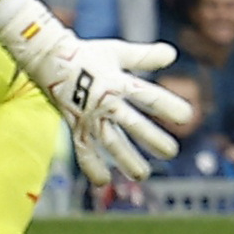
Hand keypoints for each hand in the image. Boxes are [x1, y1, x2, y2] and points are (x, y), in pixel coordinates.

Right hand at [0, 0, 191, 184]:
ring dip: (126, 159)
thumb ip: (145, 57)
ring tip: (143, 175)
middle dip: (152, 138)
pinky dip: (92, 165)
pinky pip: (83, 148)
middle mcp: (105, 102)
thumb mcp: (117, 52)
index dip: (167, 106)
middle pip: (132, 123)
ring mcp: (89, 115)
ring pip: (109, 141)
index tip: (188, 117)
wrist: (46, 58)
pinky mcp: (75, 124)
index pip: (147, 96)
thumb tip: (173, 53)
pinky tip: (104, 182)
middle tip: (172, 152)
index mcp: (118, 82)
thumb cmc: (86, 54)